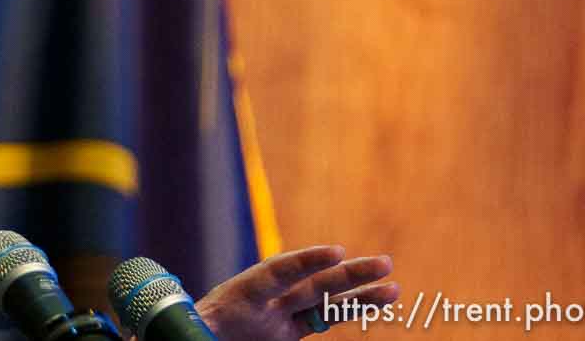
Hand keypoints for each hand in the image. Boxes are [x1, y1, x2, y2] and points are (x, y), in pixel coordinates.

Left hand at [198, 245, 397, 339]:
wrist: (190, 332)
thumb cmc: (192, 331)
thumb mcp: (196, 330)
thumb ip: (203, 329)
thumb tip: (199, 333)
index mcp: (240, 296)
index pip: (276, 274)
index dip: (304, 263)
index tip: (336, 251)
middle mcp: (266, 300)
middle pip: (311, 285)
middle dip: (347, 275)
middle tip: (385, 262)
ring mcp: (279, 313)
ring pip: (325, 301)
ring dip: (359, 294)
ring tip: (394, 286)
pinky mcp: (287, 329)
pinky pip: (322, 319)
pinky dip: (348, 312)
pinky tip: (379, 303)